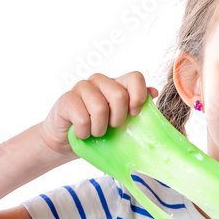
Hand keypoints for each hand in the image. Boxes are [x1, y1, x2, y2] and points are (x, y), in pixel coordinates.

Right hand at [39, 71, 158, 157]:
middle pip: (119, 95)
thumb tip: (154, 92)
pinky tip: (81, 133)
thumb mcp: (119, 122)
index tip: (133, 114)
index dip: (138, 96)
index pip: (135, 77)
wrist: (65, 140)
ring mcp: (82, 87)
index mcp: (116, 84)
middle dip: (118, 119)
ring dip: (99, 129)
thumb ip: (135, 107)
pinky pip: (82, 118)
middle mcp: (100, 81)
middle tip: (111, 129)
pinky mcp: (67, 98)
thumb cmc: (96, 130)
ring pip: (100, 108)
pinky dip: (84, 132)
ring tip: (95, 133)